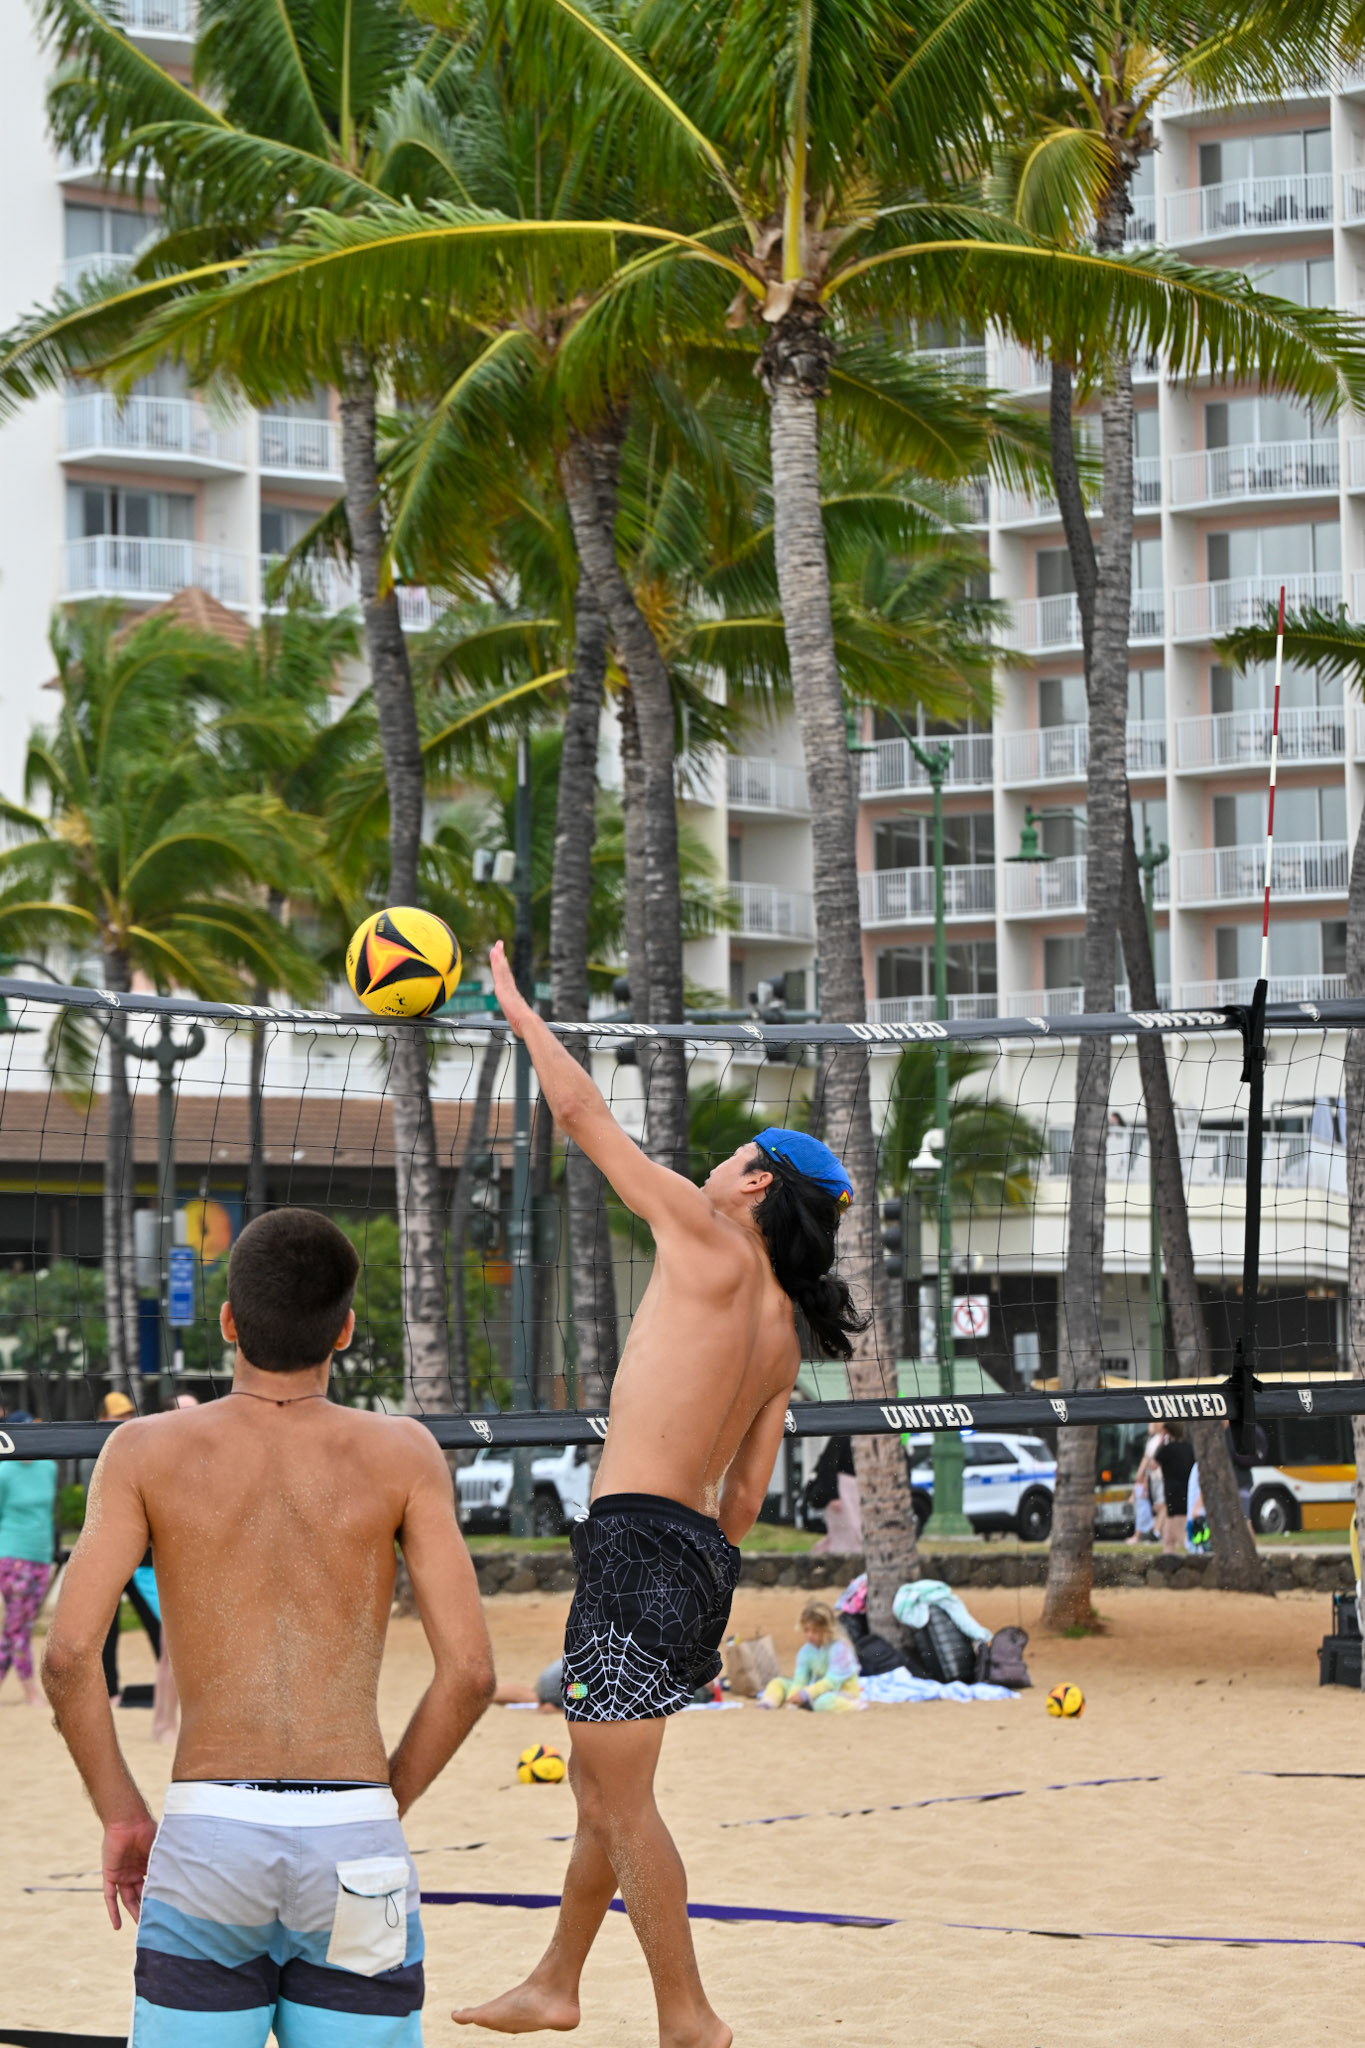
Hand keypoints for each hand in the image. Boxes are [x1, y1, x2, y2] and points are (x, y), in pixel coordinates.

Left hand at [102, 1811, 156, 1930]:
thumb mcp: (160, 1848)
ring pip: (128, 1899)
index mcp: (147, 1864)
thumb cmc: (147, 1829)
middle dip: (147, 1909)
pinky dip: (113, 1911)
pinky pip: (110, 1897)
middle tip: (156, 1924)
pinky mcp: (110, 1875)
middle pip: (141, 1895)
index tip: (168, 1910)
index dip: (159, 1897)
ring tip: (141, 1928)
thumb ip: (168, 1860)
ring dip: (133, 1912)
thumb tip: (189, 1872)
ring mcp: (122, 1874)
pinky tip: (117, 1926)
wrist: (128, 1820)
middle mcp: (135, 1871)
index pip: (153, 1885)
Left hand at [488, 940, 532, 1036]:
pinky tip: (495, 953)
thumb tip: (524, 1026)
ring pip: (501, 968)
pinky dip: (497, 962)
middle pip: (504, 970)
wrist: (529, 1024)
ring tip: (496, 945)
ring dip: (498, 956)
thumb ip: (519, 1020)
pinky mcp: (503, 988)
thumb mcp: (520, 1022)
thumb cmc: (526, 1026)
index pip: (507, 978)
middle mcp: (509, 989)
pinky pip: (500, 971)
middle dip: (501, 957)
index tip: (503, 959)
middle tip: (499, 945)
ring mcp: (506, 988)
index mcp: (512, 996)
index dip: (504, 968)